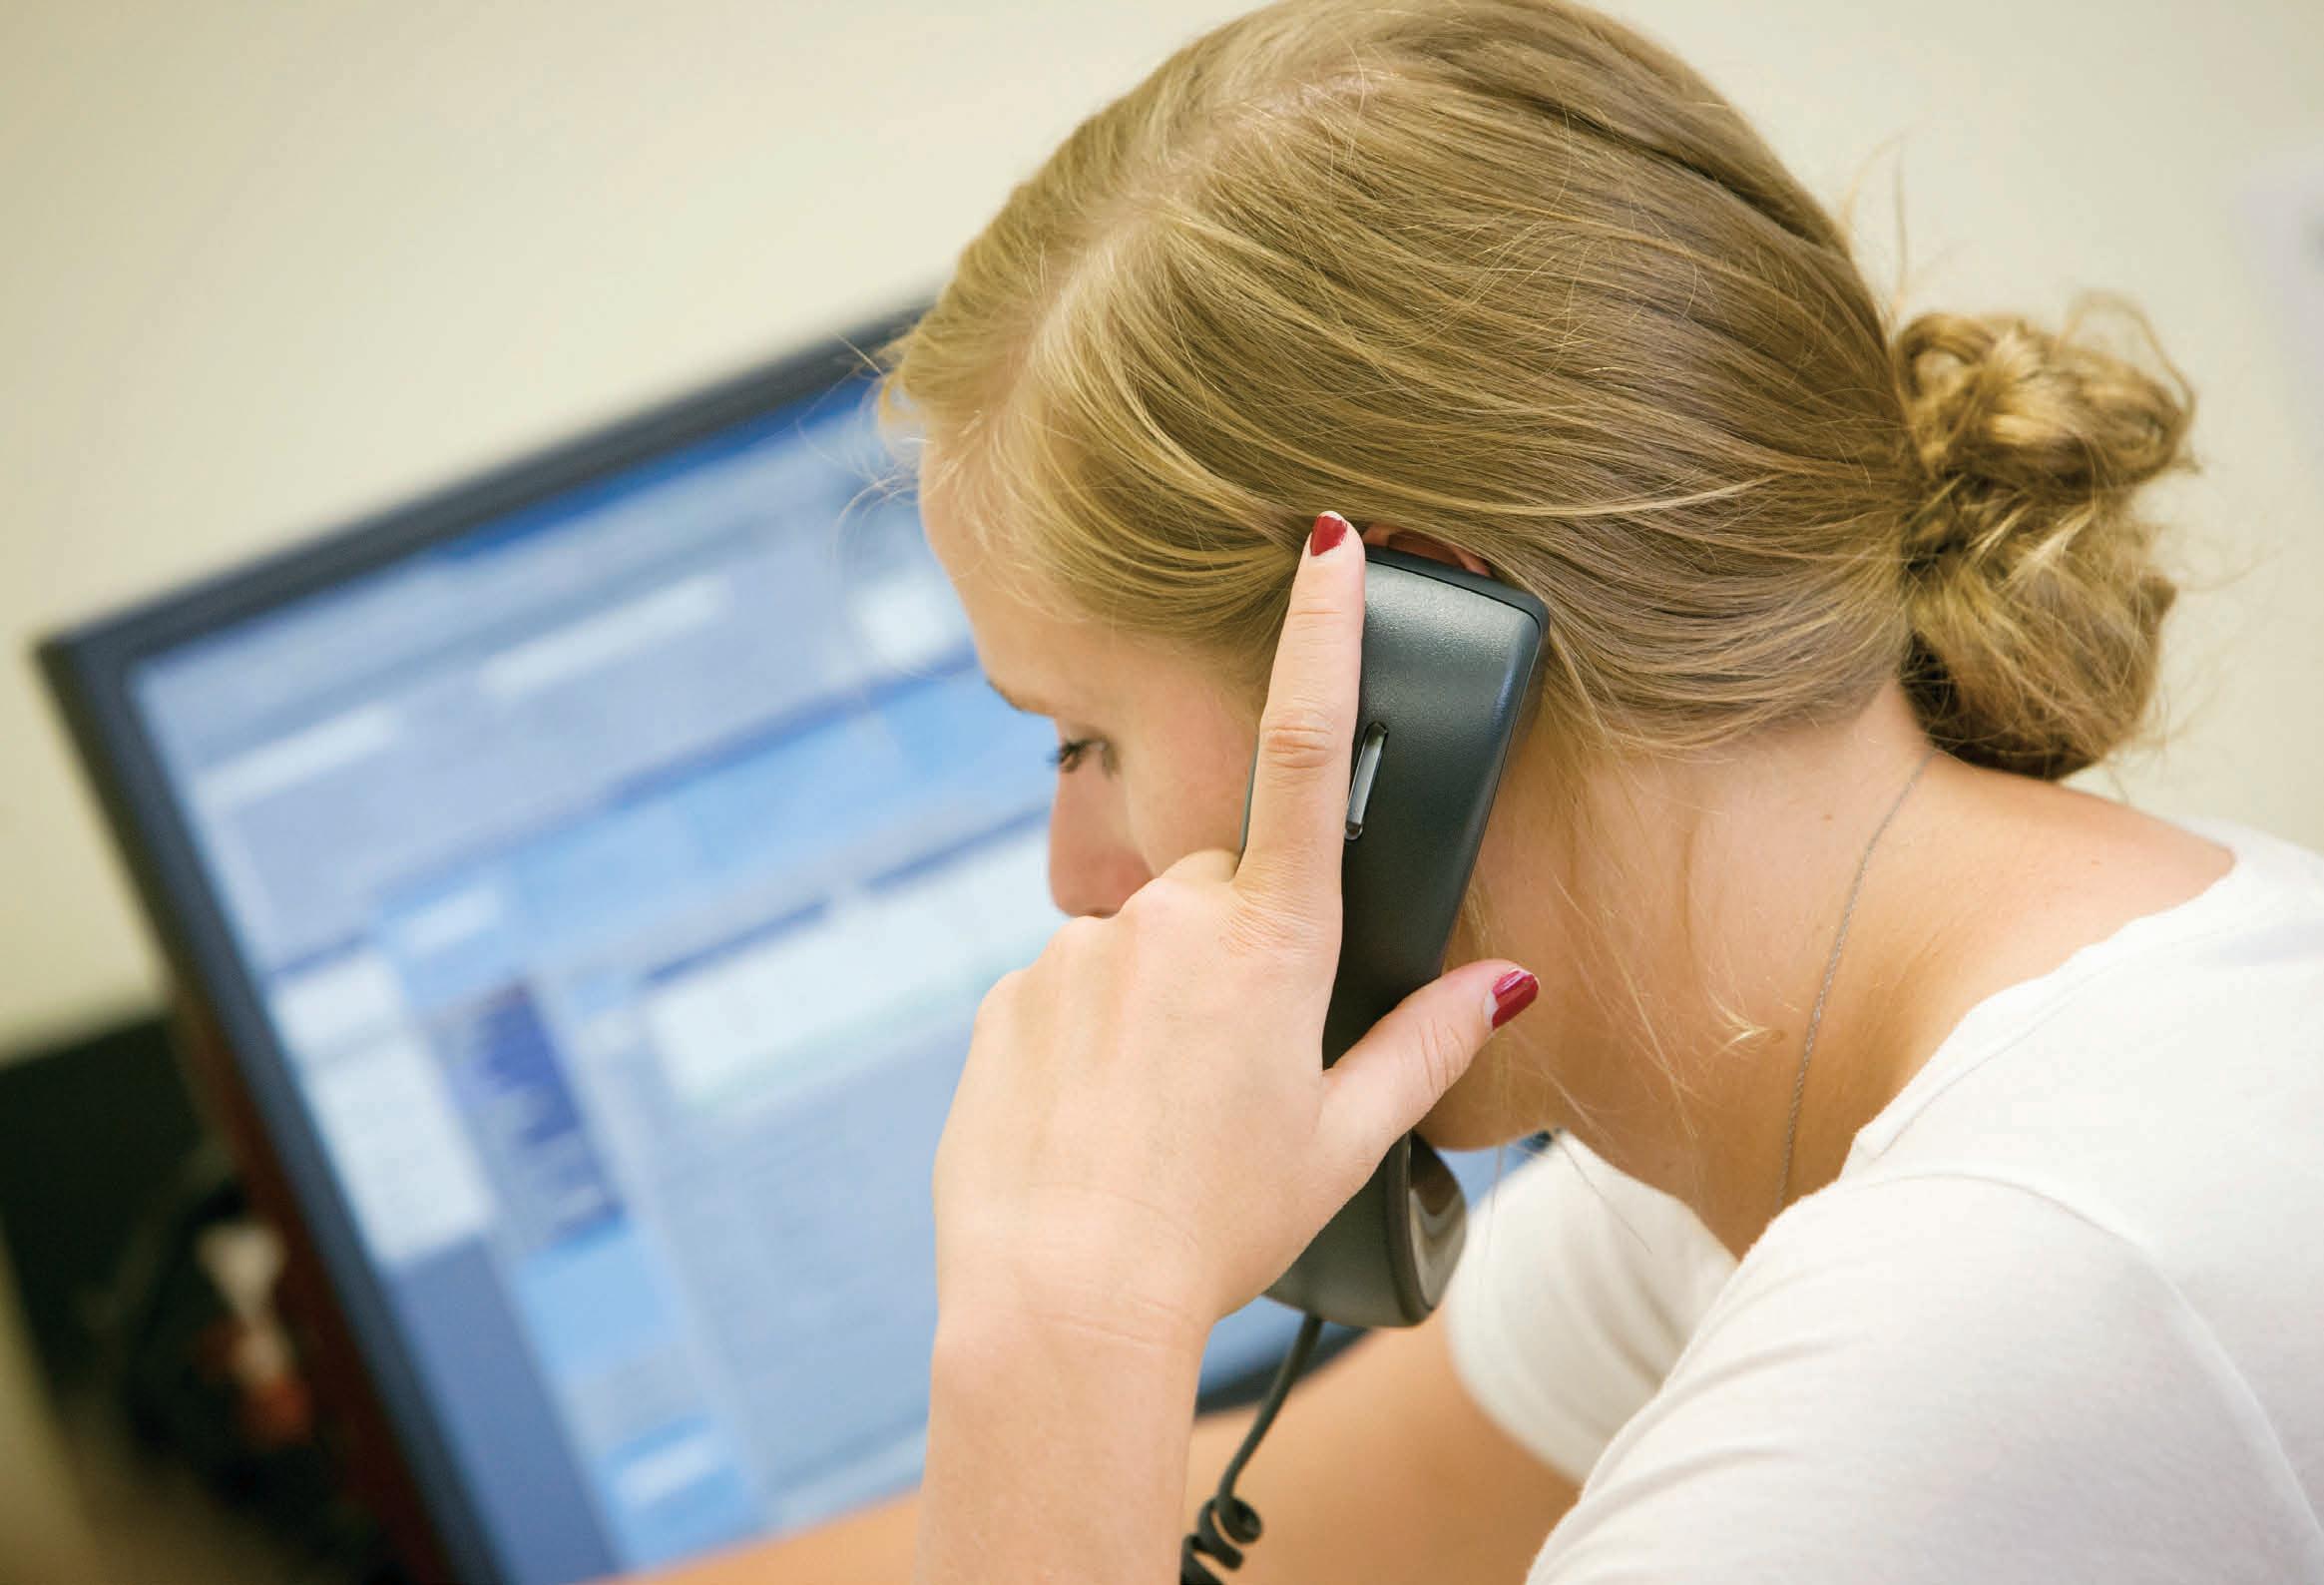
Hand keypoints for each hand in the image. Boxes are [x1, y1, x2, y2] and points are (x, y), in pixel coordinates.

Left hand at [931, 511, 1537, 1354]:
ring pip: (1143, 946)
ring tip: (1156, 1117)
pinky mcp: (1010, 991)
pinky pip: (1069, 989)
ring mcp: (1078, 949)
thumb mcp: (1343, 1142)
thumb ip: (1426, 1044)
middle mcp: (1171, 918)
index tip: (1330, 537)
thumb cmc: (1219, 1228)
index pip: (1309, 754)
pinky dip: (1089, 1037)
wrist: (1060, 1303)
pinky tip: (1094, 1121)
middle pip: (1224, 892)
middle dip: (1240, 951)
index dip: (1324, 635)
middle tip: (1235, 1073)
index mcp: (1272, 942)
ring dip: (1159, 1004)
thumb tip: (1509, 980)